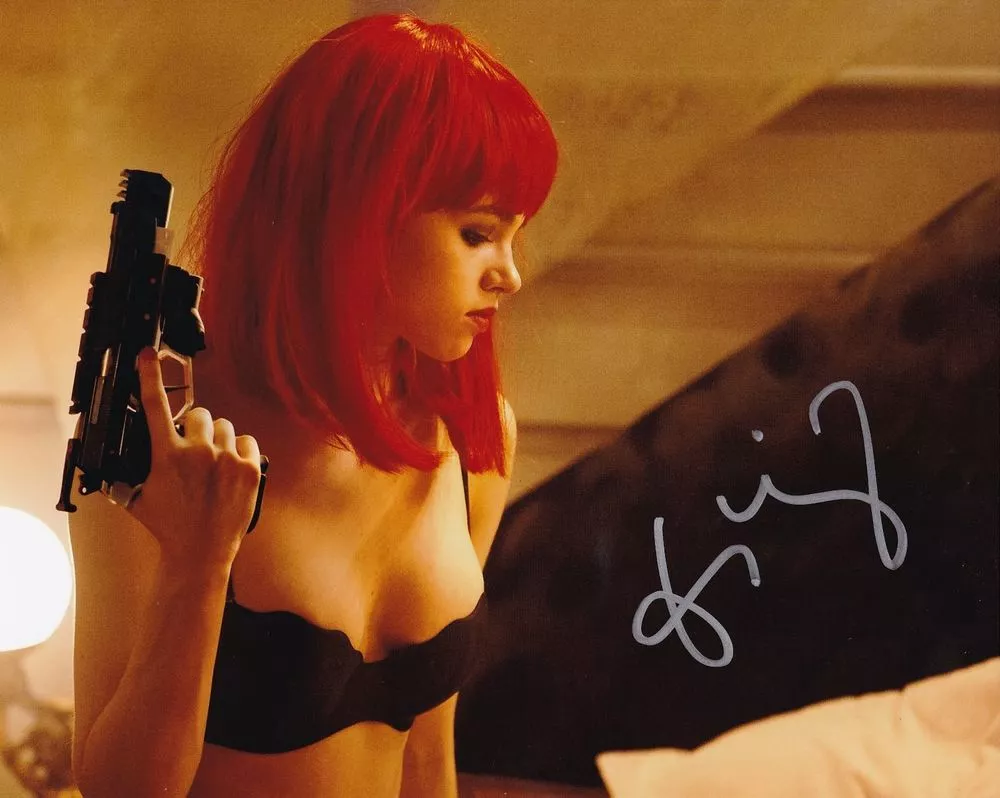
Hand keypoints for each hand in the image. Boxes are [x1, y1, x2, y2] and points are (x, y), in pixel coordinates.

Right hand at [124, 346, 262, 567]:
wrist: (200, 553)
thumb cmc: (168, 526)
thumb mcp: (137, 496)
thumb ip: (129, 471)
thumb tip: (116, 461)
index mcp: (166, 455)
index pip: (154, 406)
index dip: (149, 375)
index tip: (147, 354)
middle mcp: (198, 452)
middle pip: (199, 414)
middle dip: (195, 427)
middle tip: (193, 449)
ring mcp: (227, 459)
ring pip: (225, 427)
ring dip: (218, 439)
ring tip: (213, 465)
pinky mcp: (251, 469)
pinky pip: (248, 442)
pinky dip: (241, 451)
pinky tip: (232, 469)